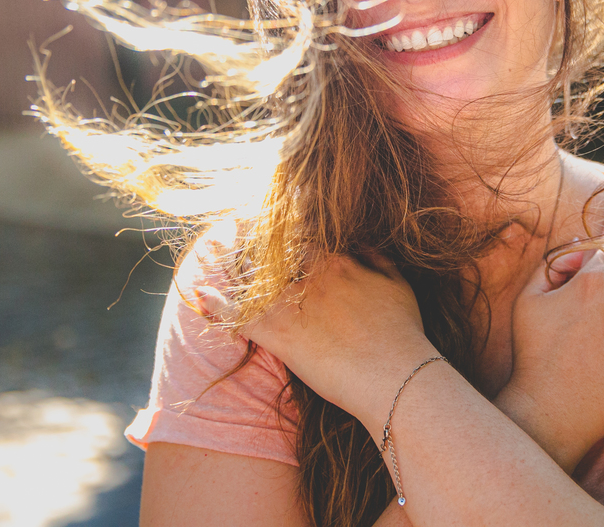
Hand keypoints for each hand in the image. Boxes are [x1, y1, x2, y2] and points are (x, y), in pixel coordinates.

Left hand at [192, 253, 437, 431]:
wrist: (396, 376)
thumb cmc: (403, 334)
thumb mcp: (398, 286)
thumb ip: (379, 259)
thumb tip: (363, 243)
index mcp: (338, 260)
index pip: (302, 233)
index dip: (285, 230)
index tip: (272, 226)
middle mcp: (312, 275)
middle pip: (272, 249)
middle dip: (254, 242)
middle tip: (234, 236)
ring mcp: (293, 303)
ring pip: (253, 277)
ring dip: (234, 269)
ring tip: (216, 259)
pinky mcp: (280, 334)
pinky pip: (240, 314)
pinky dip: (216, 304)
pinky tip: (200, 295)